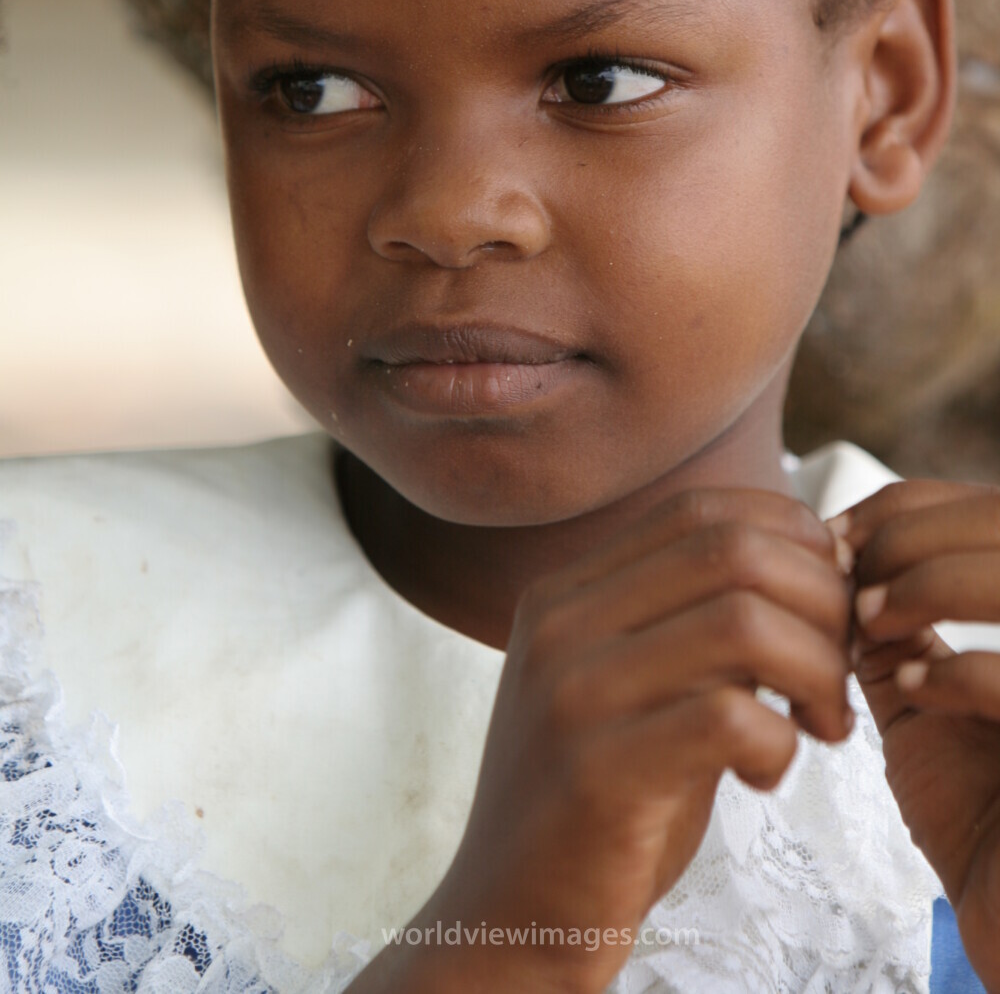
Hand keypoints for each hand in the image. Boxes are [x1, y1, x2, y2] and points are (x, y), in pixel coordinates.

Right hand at [411, 488, 850, 993]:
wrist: (509, 917)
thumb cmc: (601, 800)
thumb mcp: (632, 685)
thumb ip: (692, 621)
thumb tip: (816, 564)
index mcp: (565, 592)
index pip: (701, 509)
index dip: (789, 540)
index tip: (826, 605)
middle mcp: (560, 624)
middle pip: (731, 551)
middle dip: (821, 604)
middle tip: (837, 674)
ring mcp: (571, 693)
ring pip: (743, 623)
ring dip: (816, 671)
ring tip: (819, 723)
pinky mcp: (596, 772)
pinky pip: (730, 717)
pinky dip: (780, 743)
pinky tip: (763, 774)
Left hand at [834, 480, 999, 993]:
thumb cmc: (981, 816)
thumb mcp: (929, 703)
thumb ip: (896, 630)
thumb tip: (838, 558)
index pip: (991, 506)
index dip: (910, 508)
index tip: (836, 536)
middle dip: (912, 536)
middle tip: (846, 574)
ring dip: (932, 583)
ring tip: (869, 621)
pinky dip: (957, 671)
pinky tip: (911, 688)